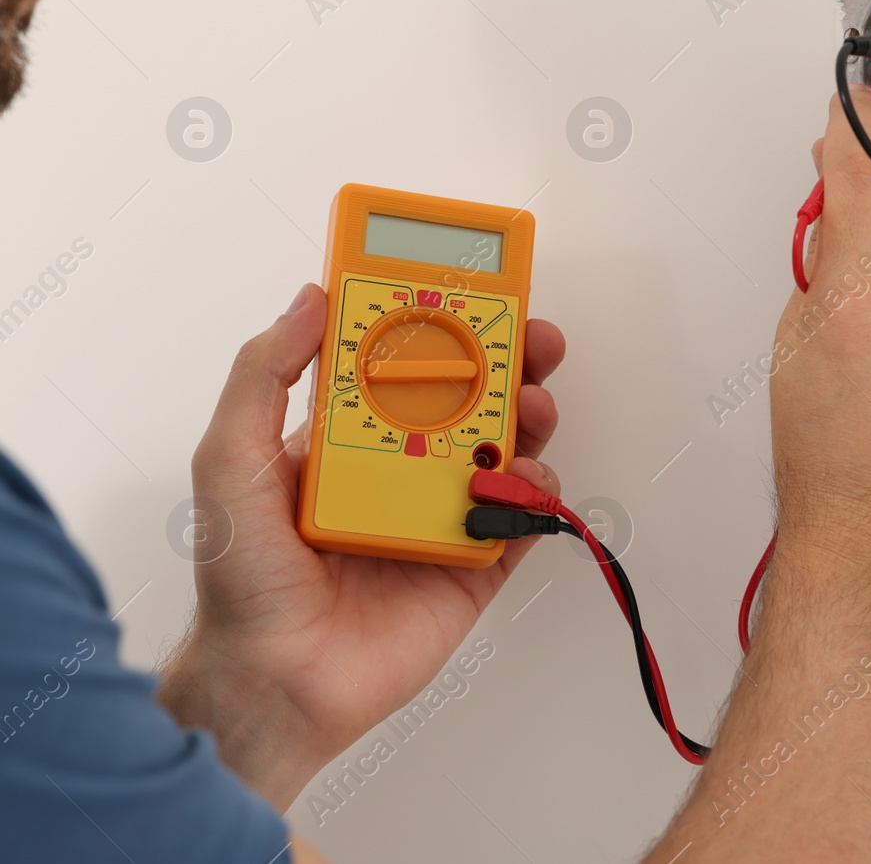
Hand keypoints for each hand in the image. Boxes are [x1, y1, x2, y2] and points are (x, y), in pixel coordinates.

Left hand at [157, 283, 565, 808]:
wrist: (274, 682)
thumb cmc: (241, 582)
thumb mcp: (230, 460)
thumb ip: (263, 377)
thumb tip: (307, 301)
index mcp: (347, 438)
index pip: (402, 363)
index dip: (439, 324)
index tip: (468, 291)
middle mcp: (399, 470)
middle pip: (471, 400)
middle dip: (509, 361)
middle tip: (533, 338)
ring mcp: (440, 517)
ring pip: (503, 453)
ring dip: (528, 420)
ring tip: (533, 406)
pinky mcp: (474, 567)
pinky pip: (522, 521)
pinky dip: (538, 496)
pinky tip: (526, 482)